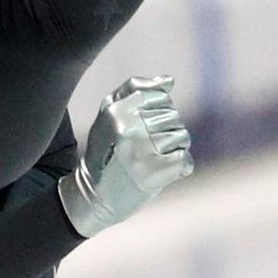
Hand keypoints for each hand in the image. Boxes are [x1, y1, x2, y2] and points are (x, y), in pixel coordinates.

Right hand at [57, 75, 194, 238]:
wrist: (93, 197)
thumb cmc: (104, 152)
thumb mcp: (108, 115)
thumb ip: (134, 90)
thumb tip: (169, 81)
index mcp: (118, 110)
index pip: (161, 96)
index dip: (157, 113)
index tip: (141, 130)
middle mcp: (130, 127)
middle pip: (173, 117)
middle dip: (165, 132)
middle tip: (144, 150)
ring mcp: (143, 150)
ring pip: (182, 137)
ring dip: (173, 150)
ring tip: (152, 160)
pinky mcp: (156, 173)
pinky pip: (185, 161)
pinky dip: (180, 168)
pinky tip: (162, 173)